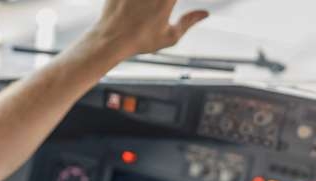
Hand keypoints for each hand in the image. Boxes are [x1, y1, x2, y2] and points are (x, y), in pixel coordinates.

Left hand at [89, 0, 209, 57]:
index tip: (171, 4)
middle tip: (161, 7)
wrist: (111, 40)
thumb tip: (205, 13)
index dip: (173, 0)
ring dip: (147, 2)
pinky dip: (133, 0)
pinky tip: (134, 5)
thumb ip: (188, 22)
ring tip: (144, 10)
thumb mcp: (169, 37)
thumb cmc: (141, 41)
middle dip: (163, 2)